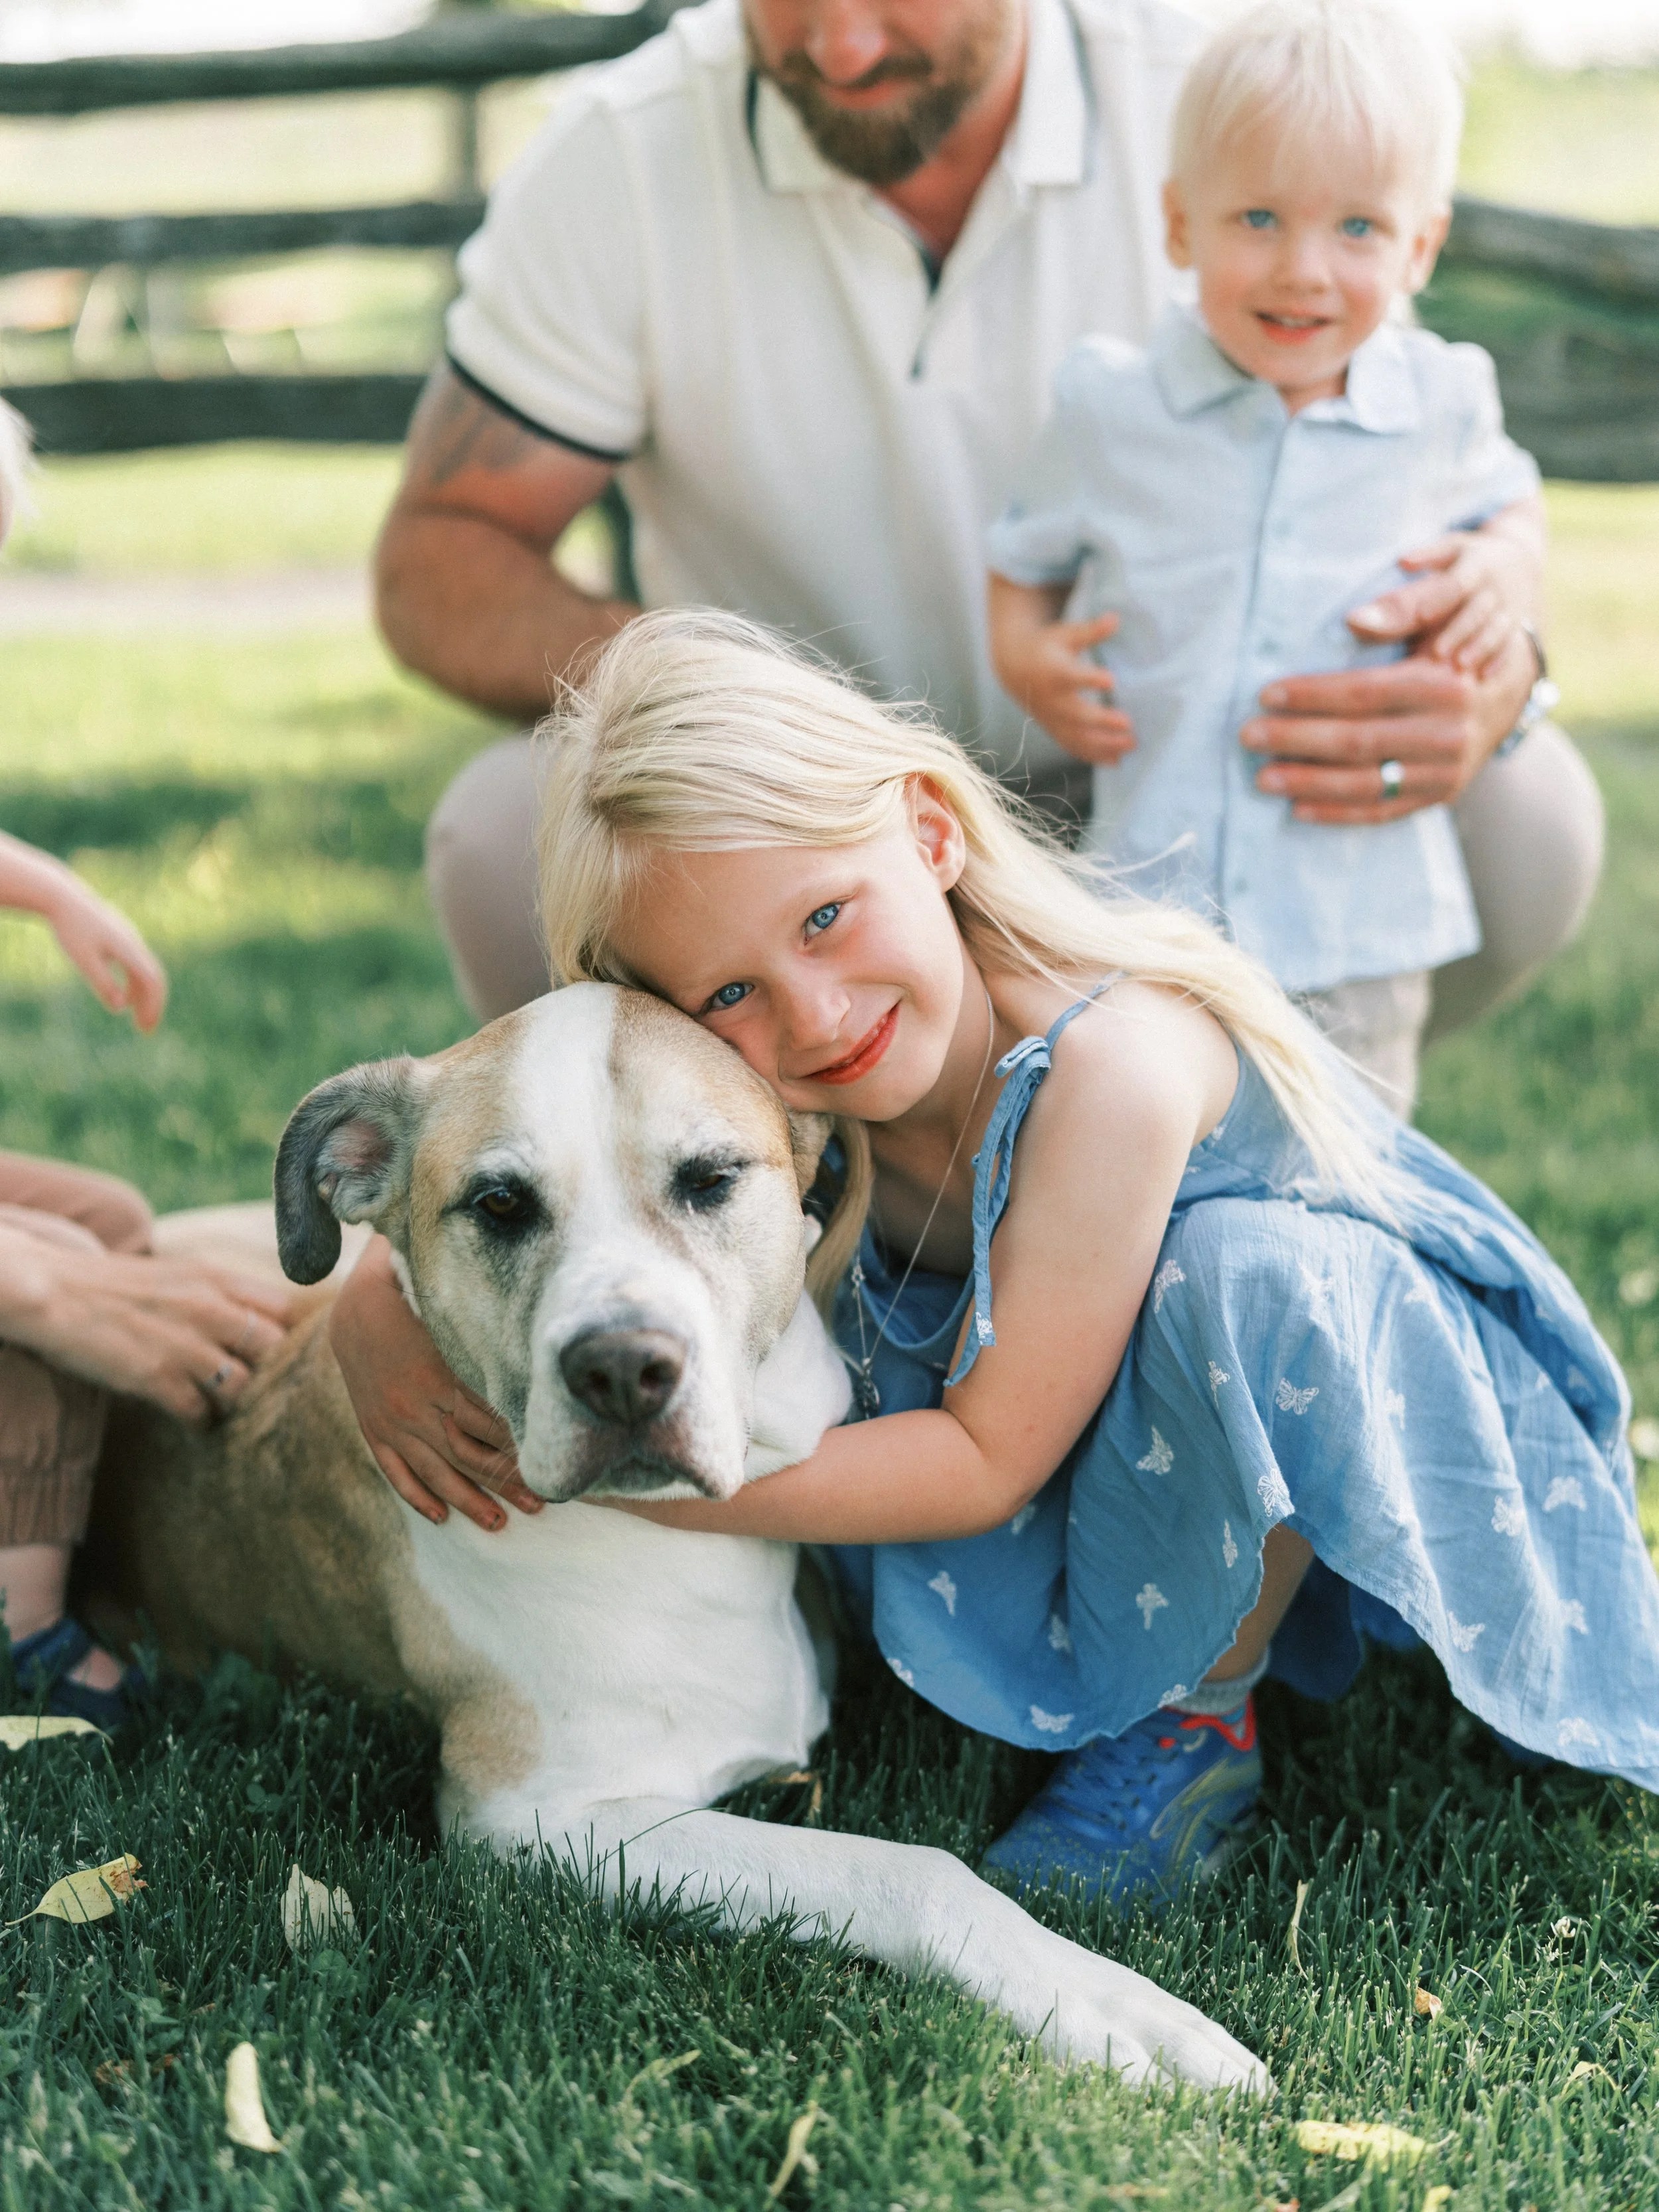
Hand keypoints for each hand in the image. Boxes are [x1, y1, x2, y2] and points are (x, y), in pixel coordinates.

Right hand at [0, 1224, 293, 1422]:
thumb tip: (255, 1321)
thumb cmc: (115, 1286)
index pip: (284, 1308)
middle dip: (271, 1371)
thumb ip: (219, 1294)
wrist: (54, 1291)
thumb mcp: (178, 1275)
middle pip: (273, 1349)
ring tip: (226, 1407)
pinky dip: (202, 1421)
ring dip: (237, 1403)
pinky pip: (200, 1412)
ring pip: (243, 1387)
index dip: (287, 1334)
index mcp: (216, 1278)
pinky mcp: (156, 1378)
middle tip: (261, 1388)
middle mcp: (208, 1309)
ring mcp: (184, 1345)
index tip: (281, 1353)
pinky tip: (195, 1420)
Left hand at [47, 874, 167, 1030]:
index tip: (145, 1027)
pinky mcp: (122, 938)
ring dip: (143, 996)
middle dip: (152, 1005)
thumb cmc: (70, 929)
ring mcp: (130, 939)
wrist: (63, 898)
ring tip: (135, 1018)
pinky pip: (135, 965)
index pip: (153, 981)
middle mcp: (135, 943)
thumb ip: (103, 984)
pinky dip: (134, 984)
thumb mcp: (83, 960)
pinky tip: (124, 997)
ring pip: (145, 972)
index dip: (153, 1005)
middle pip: (154, 978)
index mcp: (129, 948)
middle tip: (145, 1030)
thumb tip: (120, 1007)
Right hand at [328, 1234, 539, 1530]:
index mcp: (435, 1374)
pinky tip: (439, 1517)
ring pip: (434, 1471)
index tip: (548, 1465)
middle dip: (505, 1482)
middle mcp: (412, 1405)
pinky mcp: (373, 1429)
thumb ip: (484, 1329)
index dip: (518, 1447)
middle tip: (540, 1505)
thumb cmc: (417, 1297)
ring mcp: (390, 1423)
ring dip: (468, 1500)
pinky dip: (417, 1495)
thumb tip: (530, 1334)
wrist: (353, 1303)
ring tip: (500, 1524)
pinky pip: (395, 1471)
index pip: (486, 1421)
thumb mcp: (450, 1309)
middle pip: (467, 1454)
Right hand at [988, 575, 1135, 764]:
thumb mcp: (1066, 634)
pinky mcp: (1054, 730)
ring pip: (1077, 736)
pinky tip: (1116, 761)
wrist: (1015, 669)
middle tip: (1129, 724)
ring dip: (1104, 744)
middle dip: (1102, 721)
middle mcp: (1052, 700)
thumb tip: (1115, 618)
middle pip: (1077, 714)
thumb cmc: (1047, 647)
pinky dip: (1093, 756)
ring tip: (1131, 745)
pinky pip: (1073, 746)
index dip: (1090, 679)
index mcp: (1054, 672)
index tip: (1111, 680)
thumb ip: (1090, 631)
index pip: (1072, 676)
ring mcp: (1053, 719)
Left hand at [1241, 624, 1535, 825]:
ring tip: (1262, 777)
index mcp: (1445, 683)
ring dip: (1307, 783)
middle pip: (1358, 741)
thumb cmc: (1455, 642)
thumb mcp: (1440, 614)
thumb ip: (1402, 614)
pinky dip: (1337, 813)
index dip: (1312, 695)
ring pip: (1366, 783)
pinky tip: (1297, 808)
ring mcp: (1447, 771)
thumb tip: (1352, 620)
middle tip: (1248, 735)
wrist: (1508, 687)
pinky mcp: (1440, 796)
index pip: (1365, 692)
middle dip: (1296, 740)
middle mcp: (1450, 732)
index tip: (1266, 693)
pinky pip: (1381, 812)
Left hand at [1349, 527, 1535, 675]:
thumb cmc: (1470, 558)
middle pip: (1477, 611)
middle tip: (1437, 653)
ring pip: (1497, 629)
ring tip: (1459, 666)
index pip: (1459, 582)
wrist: (1520, 562)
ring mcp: (1510, 608)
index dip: (1440, 599)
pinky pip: (1512, 644)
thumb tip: (1401, 561)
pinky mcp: (1518, 627)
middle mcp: (1496, 587)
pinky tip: (1483, 676)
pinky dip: (1499, 660)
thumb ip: (1427, 557)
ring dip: (1479, 648)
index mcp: (1477, 564)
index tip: (1421, 616)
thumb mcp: (1451, 549)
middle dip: (1458, 631)